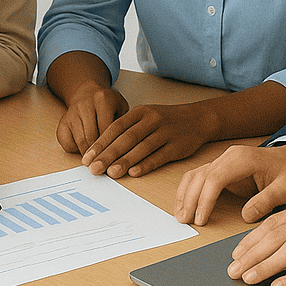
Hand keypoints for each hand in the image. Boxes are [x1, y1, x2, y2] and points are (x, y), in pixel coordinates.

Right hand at [55, 81, 128, 155]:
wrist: (86, 93)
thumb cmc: (107, 103)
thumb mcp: (121, 106)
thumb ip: (124, 122)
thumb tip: (125, 146)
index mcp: (102, 98)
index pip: (106, 128)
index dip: (111, 145)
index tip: (116, 157)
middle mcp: (85, 104)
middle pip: (92, 136)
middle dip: (99, 153)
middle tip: (105, 163)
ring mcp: (72, 112)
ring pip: (80, 140)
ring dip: (88, 153)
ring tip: (96, 160)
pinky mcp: (63, 121)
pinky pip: (66, 141)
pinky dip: (74, 149)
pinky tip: (83, 150)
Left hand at [83, 103, 211, 178]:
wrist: (198, 119)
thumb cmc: (165, 121)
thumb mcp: (145, 117)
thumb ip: (127, 130)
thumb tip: (102, 150)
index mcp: (140, 112)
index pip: (115, 128)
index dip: (100, 143)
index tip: (87, 158)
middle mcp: (152, 120)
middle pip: (126, 138)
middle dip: (108, 155)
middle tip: (94, 169)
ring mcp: (165, 132)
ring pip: (142, 148)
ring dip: (125, 161)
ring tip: (110, 173)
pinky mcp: (177, 146)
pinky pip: (159, 156)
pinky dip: (146, 164)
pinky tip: (134, 173)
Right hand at [174, 143, 285, 226]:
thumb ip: (267, 201)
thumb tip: (246, 216)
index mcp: (242, 159)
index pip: (215, 178)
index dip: (205, 199)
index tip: (200, 219)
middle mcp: (229, 156)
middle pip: (201, 176)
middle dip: (190, 199)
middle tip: (185, 221)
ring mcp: (223, 160)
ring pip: (196, 175)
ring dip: (185, 194)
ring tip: (181, 216)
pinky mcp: (220, 167)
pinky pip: (199, 176)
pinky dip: (189, 190)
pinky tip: (185, 204)